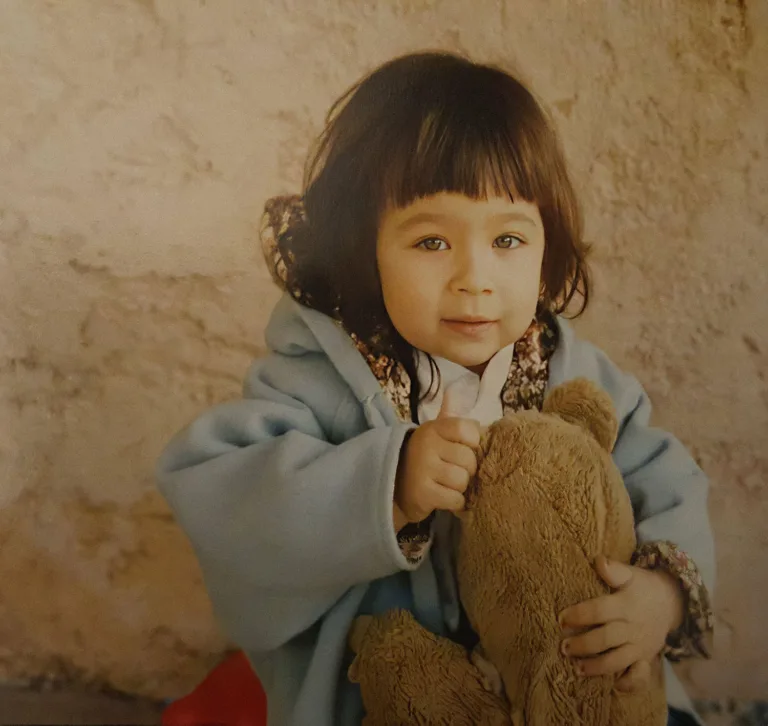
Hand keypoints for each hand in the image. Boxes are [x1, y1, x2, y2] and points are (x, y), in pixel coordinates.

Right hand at [394, 390, 481, 525]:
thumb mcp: (434, 433)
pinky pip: (456, 500)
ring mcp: (423, 469)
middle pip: (469, 460)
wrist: (394, 487)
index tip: (462, 448)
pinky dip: (454, 502)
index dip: (473, 443)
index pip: (468, 430)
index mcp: (433, 428)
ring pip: (463, 481)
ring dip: (459, 487)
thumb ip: (449, 416)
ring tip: (446, 484)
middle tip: (452, 470)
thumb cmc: (424, 458)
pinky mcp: (423, 493)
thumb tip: (454, 388)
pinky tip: (442, 496)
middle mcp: (426, 445)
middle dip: (466, 470)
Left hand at [559, 556, 684, 689]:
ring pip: (617, 660)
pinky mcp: (646, 658)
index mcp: (625, 605)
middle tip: (563, 648)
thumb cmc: (642, 587)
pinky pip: (639, 675)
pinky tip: (614, 686)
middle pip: (605, 639)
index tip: (561, 619)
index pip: (599, 611)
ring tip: (576, 669)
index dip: (579, 615)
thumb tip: (598, 560)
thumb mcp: (631, 574)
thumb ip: (614, 570)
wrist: (671, 602)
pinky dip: (628, 683)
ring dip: (596, 667)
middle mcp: (632, 627)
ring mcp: (639, 646)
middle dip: (583, 645)